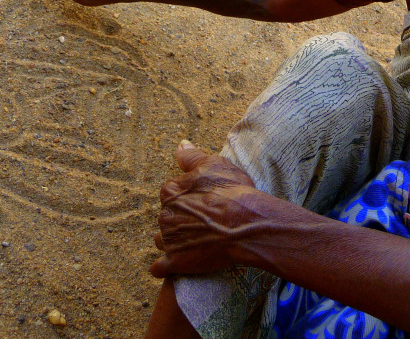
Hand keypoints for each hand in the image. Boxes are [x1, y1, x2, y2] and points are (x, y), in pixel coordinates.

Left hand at [150, 141, 260, 277]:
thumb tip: (181, 145)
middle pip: (167, 216)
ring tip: (195, 239)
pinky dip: (166, 265)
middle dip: (180, 218)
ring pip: (162, 240)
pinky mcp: (175, 263)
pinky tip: (180, 260)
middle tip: (202, 219)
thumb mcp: (215, 164)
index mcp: (171, 191)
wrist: (246, 224)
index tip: (201, 200)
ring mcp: (169, 240)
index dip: (187, 196)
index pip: (170, 193)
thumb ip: (192, 157)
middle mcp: (164, 215)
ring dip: (173, 240)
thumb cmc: (233, 192)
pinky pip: (159, 267)